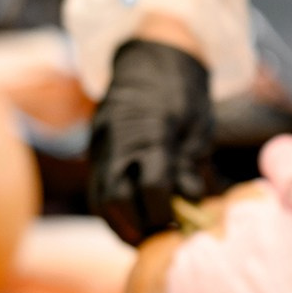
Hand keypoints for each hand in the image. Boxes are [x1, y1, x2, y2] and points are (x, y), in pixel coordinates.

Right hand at [87, 39, 214, 244]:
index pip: (153, 188)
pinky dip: (113, 211)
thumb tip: (190, 204)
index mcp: (150, 131)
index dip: (166, 213)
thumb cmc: (182, 90)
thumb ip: (190, 166)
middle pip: (116, 201)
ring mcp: (101, 145)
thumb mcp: (197, 126)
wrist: (151, 54)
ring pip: (100, 200)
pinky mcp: (95, 149)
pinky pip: (97, 190)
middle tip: (161, 238)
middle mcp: (118, 140)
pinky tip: (133, 219)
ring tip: (146, 235)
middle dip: (139, 228)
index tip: (180, 226)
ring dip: (121, 225)